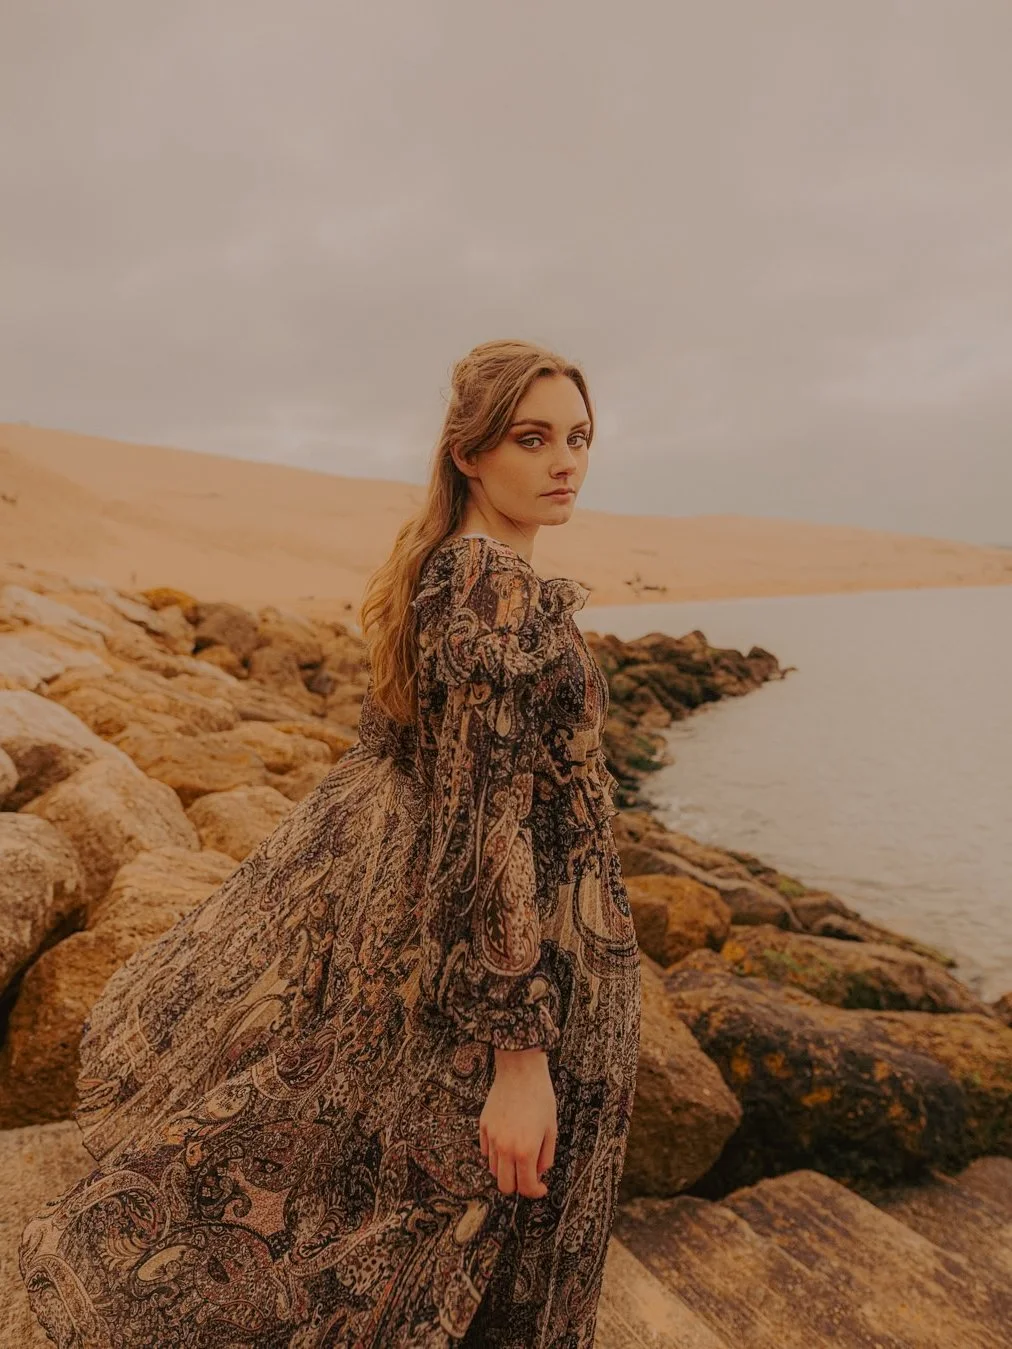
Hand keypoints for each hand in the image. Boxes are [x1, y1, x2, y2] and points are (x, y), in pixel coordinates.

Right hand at [479, 1046, 556, 1197]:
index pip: (526, 1187)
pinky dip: (496, 1154)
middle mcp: (505, 1148)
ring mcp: (492, 1137)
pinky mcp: (483, 1126)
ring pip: (494, 1170)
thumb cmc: (540, 1097)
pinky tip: (507, 1142)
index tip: (541, 1188)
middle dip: (518, 1186)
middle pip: (505, 1186)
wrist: (520, 1070)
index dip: (536, 1192)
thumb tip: (538, 1173)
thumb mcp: (552, 1129)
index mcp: (525, 1150)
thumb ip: (546, 1156)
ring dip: (507, 1170)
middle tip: (529, 1175)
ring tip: (519, 1155)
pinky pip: (486, 1151)